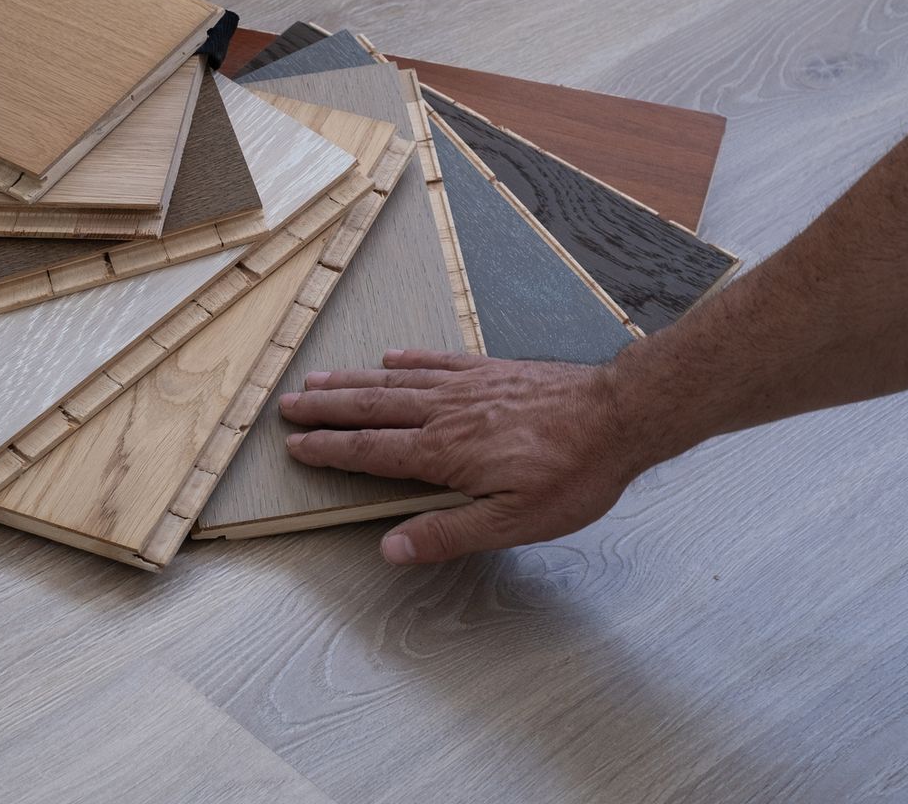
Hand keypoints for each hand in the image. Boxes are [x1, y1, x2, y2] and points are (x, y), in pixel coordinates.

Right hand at [278, 349, 661, 564]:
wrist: (619, 416)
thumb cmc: (573, 474)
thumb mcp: (514, 523)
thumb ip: (449, 533)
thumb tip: (392, 549)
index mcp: (445, 452)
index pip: (372, 451)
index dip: (330, 449)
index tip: (297, 445)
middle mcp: (446, 412)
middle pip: (372, 408)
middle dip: (326, 408)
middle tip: (289, 404)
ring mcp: (467, 386)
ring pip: (395, 381)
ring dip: (353, 381)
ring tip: (319, 379)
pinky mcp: (491, 371)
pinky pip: (437, 361)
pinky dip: (407, 359)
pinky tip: (392, 357)